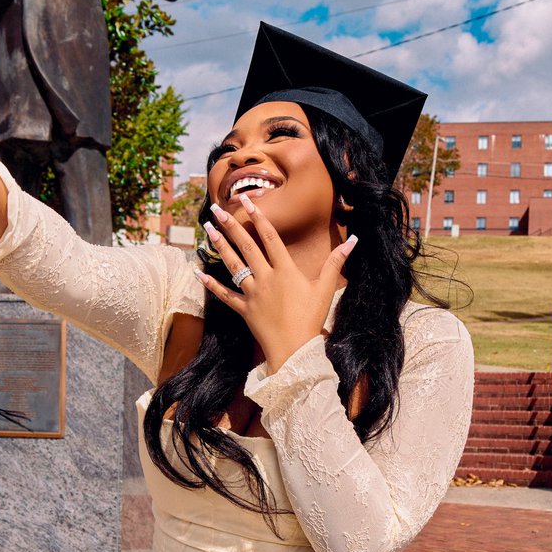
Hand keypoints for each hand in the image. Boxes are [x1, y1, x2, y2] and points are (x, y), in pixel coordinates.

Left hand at [195, 195, 357, 373]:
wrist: (294, 350)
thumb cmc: (312, 319)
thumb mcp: (326, 289)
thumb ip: (336, 262)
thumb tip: (354, 240)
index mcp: (285, 270)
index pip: (269, 237)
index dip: (258, 217)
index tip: (246, 201)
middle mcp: (266, 278)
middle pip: (246, 246)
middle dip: (231, 226)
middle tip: (217, 210)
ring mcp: (252, 294)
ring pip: (233, 265)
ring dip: (220, 246)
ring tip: (208, 230)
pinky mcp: (244, 310)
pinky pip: (225, 295)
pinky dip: (211, 284)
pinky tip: (197, 272)